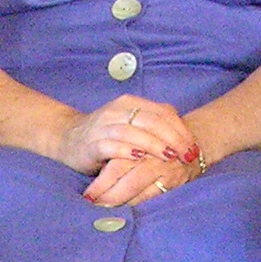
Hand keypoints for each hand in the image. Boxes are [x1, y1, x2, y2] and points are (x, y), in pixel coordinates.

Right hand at [53, 96, 197, 197]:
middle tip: (187, 155)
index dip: (181, 129)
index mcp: (130, 103)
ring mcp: (103, 126)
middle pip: (152, 121)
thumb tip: (182, 129)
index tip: (193, 147)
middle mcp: (117, 111)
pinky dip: (127, 151)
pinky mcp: (91, 144)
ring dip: (154, 145)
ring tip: (170, 157)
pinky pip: (111, 145)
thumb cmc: (106, 135)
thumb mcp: (131, 124)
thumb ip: (153, 123)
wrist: (67, 138)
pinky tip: (140, 158)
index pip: (162, 112)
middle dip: (173, 139)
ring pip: (134, 132)